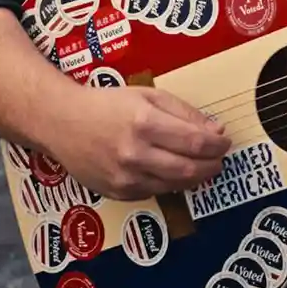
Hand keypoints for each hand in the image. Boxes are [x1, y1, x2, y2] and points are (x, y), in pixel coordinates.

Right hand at [40, 84, 231, 199]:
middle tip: (219, 160)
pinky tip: (173, 173)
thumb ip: (184, 112)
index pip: (196, 142)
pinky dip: (170, 184)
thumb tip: (216, 131)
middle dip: (212, 165)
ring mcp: (125, 176)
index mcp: (144, 122)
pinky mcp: (118, 192)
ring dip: (196, 178)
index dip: (218, 145)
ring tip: (202, 167)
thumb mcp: (147, 95)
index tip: (225, 142)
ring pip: (175, 185)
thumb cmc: (106, 104)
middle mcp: (135, 153)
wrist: (61, 122)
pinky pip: (155, 192)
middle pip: (189, 169)